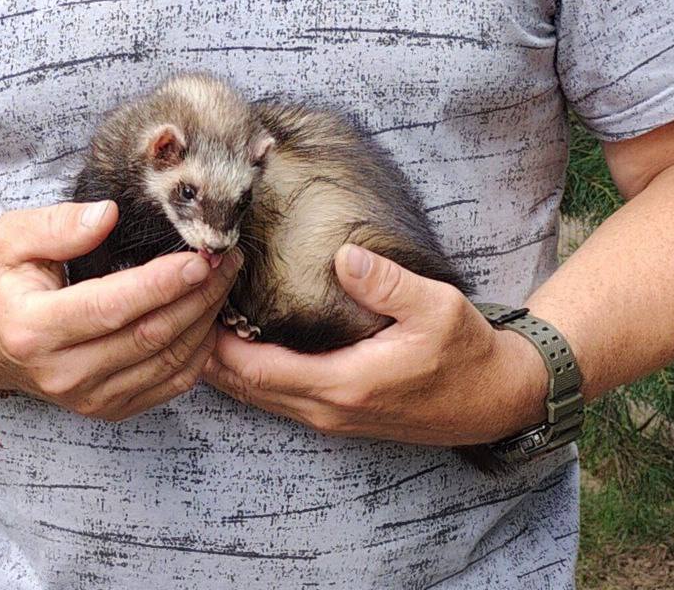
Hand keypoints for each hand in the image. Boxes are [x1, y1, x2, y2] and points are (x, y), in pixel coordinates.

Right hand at [0, 200, 239, 420]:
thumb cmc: (5, 282)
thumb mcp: (10, 239)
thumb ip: (56, 225)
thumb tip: (107, 215)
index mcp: (33, 329)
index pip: (111, 307)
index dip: (161, 284)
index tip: (200, 258)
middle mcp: (62, 373)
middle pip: (149, 336)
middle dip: (199, 295)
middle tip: (228, 259)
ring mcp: (88, 398)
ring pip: (168, 361)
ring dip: (206, 318)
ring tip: (225, 279)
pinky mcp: (110, 410)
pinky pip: (171, 383)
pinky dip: (199, 349)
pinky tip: (209, 315)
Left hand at [203, 244, 548, 445]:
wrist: (494, 399)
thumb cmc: (467, 353)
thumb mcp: (437, 308)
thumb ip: (387, 283)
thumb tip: (343, 257)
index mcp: (345, 384)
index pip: (259, 370)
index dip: (219, 343)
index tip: (194, 306)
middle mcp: (329, 409)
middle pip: (247, 387)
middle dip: (209, 354)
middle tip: (179, 311)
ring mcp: (332, 417)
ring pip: (259, 397)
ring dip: (226, 366)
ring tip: (197, 324)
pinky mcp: (338, 414)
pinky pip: (278, 398)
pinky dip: (251, 374)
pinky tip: (238, 346)